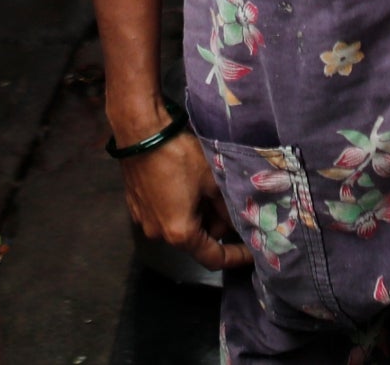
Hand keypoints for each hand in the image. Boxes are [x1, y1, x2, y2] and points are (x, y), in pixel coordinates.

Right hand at [119, 128, 249, 271]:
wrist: (141, 131)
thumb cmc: (180, 157)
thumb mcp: (212, 181)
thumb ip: (228, 207)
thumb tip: (242, 221)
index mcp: (180, 233)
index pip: (214, 258)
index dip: (236, 256)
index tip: (253, 250)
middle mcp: (159, 234)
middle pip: (197, 240)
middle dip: (216, 225)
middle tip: (228, 201)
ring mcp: (144, 221)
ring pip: (181, 226)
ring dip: (197, 214)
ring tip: (207, 187)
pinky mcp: (135, 206)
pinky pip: (165, 214)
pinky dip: (180, 207)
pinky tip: (186, 184)